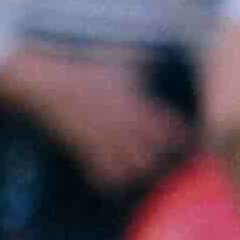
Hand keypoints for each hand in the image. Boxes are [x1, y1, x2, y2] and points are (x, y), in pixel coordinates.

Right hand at [0, 45, 189, 194]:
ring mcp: (106, 143)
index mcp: (138, 107)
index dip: (184, 135)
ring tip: (143, 168)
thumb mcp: (120, 62)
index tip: (188, 137)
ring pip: (133, 170)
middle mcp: (126, 129)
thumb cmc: (86, 71)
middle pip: (156, 156)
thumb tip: (154, 58)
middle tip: (168, 157)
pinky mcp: (86, 152)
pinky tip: (115, 176)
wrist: (51, 87)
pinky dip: (112, 181)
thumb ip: (141, 64)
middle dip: (164, 158)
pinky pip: (104, 177)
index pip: (172, 129)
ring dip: (140, 170)